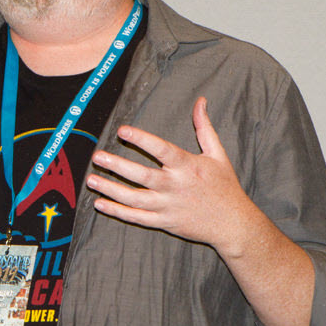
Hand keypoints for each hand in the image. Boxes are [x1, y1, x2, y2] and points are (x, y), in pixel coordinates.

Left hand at [86, 97, 257, 254]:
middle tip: (97, 156)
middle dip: (118, 166)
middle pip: (142, 176)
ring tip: (91, 179)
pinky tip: (100, 204)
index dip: (142, 139)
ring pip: (135, 199)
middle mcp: (176, 186)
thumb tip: (201, 101)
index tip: (122, 130)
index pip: (161, 149)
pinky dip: (118, 212)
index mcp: (187, 166)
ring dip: (112, 190)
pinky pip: (137, 218)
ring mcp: (168, 206)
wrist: (234, 224)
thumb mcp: (218, 154)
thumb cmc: (225, 186)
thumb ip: (204, 128)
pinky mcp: (164, 223)